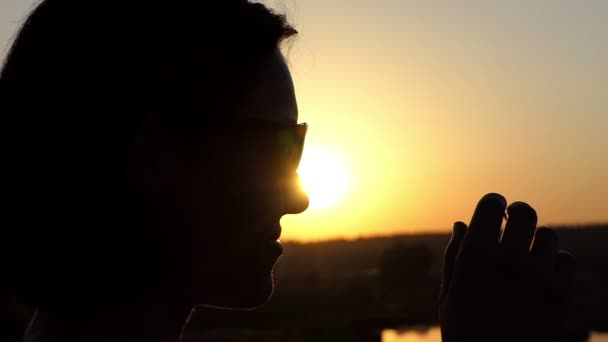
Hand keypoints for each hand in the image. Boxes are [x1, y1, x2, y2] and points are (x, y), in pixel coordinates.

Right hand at [440, 193, 574, 341]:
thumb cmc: (465, 333)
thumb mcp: (449, 295)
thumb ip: (455, 255)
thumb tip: (462, 223)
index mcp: (475, 257)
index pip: (491, 205)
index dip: (494, 202)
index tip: (495, 208)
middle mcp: (508, 261)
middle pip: (524, 212)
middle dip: (517, 214)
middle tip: (513, 223)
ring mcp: (538, 277)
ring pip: (547, 235)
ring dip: (537, 241)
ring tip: (527, 256)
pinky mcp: (561, 295)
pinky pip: (566, 260)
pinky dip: (556, 263)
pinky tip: (543, 275)